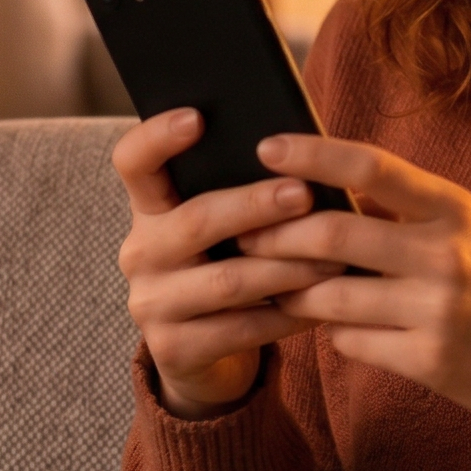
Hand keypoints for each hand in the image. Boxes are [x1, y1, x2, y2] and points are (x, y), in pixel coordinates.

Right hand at [112, 111, 343, 419]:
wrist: (204, 354)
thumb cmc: (228, 265)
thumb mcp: (224, 227)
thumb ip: (240, 190)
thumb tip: (306, 151)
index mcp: (150, 209)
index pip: (133, 162)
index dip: (157, 136)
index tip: (198, 116)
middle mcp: (141, 253)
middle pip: (195, 220)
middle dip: (255, 205)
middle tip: (305, 193)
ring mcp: (152, 304)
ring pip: (228, 281)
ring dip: (288, 267)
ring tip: (336, 256)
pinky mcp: (174, 350)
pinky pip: (242, 330)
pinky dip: (288, 315)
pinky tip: (325, 303)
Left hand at [237, 135, 470, 419]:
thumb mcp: (463, 222)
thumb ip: (403, 204)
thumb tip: (317, 180)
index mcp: (453, 207)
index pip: (372, 167)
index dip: (313, 155)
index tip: (266, 147)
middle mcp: (447, 255)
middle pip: (333, 237)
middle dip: (276, 237)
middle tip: (244, 235)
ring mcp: (438, 310)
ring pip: (331, 297)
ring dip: (293, 292)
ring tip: (276, 285)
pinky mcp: (429, 360)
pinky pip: (351, 342)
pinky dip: (335, 332)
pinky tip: (339, 326)